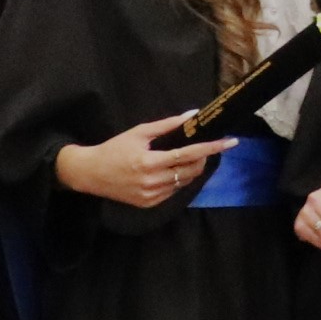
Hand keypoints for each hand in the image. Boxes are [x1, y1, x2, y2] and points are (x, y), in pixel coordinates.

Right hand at [58, 114, 225, 209]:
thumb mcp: (138, 133)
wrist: (89, 174)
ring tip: (184, 158)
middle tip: (203, 147)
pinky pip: (173, 191)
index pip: (189, 154)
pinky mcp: (149, 204)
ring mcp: (151, 195)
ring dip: (191, 169)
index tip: (230, 142)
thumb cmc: (114, 149)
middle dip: (203, 157)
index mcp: (150, 162)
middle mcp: (152, 181)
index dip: (212, 147)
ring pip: (185, 182)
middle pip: (191, 170)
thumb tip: (192, 115)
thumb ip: (167, 125)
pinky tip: (169, 171)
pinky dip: (177, 180)